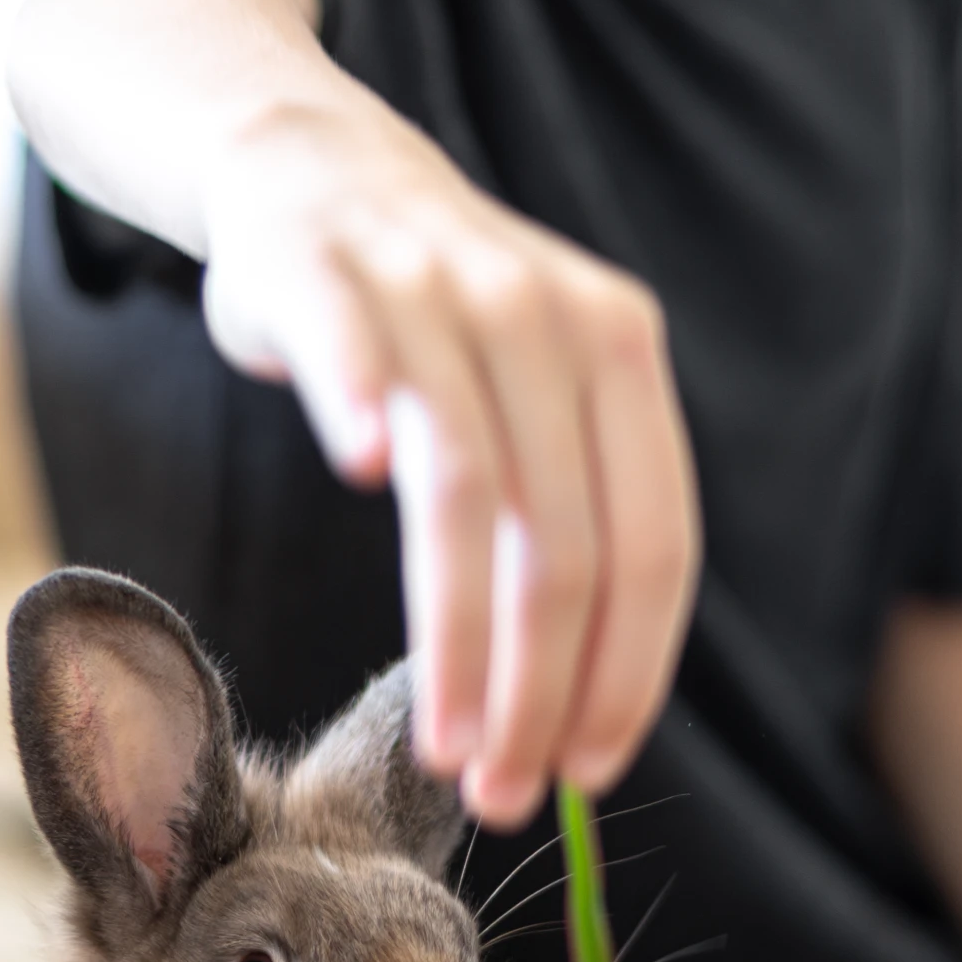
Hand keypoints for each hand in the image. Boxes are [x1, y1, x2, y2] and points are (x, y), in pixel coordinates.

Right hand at [201, 87, 700, 825]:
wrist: (308, 167)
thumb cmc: (425, 323)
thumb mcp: (537, 390)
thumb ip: (570, 511)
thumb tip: (579, 708)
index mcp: (619, 354)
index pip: (653, 545)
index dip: (627, 675)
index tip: (584, 775)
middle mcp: (543, 317)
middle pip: (562, 543)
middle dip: (537, 692)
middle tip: (501, 794)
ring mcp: (433, 288)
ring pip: (465, 490)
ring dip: (457, 637)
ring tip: (446, 746)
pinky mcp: (323, 271)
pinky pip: (353, 341)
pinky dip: (361, 399)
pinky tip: (363, 472)